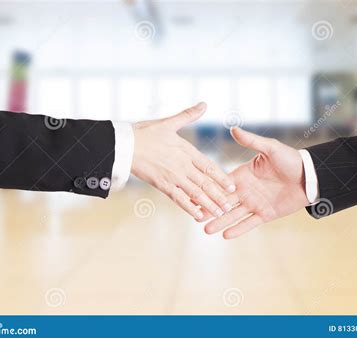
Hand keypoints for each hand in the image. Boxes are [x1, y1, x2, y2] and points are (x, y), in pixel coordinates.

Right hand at [131, 102, 236, 219]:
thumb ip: (188, 115)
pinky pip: (178, 199)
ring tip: (220, 213)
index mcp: (186, 150)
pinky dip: (189, 207)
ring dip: (209, 204)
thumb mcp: (168, 123)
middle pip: (205, 183)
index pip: (209, 166)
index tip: (233, 186)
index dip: (222, 178)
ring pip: (195, 193)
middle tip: (230, 206)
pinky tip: (198, 215)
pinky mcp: (161, 185)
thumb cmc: (145, 132)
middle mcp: (182, 165)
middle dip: (219, 196)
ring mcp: (172, 176)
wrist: (123, 144)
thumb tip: (204, 104)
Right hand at [204, 127, 308, 238]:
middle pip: (223, 201)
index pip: (222, 183)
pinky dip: (239, 229)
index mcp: (243, 175)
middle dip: (209, 209)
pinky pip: (249, 223)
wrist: (310, 176)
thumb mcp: (271, 148)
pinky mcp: (265, 214)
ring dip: (220, 222)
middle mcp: (245, 190)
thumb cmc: (291, 159)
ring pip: (233, 215)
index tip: (194, 193)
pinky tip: (226, 235)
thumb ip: (252, 141)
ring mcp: (254, 203)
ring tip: (205, 230)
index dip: (208, 189)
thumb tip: (234, 128)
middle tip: (194, 216)